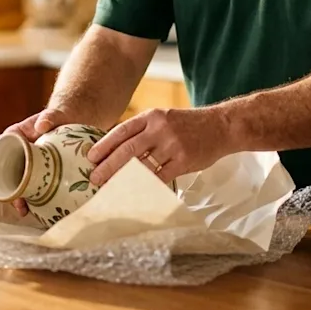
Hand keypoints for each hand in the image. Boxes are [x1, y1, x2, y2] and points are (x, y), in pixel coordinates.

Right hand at [0, 107, 78, 215]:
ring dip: (17, 197)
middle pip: (4, 171)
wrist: (72, 121)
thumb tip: (42, 125)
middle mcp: (17, 151)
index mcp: (14, 136)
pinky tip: (37, 209)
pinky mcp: (38, 172)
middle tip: (15, 201)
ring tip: (24, 210)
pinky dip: (31, 197)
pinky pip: (30, 185)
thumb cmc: (59, 116)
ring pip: (16, 182)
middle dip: (6, 189)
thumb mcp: (54, 115)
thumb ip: (49, 117)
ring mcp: (27, 163)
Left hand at [85, 107, 230, 186]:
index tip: (90, 157)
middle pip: (127, 150)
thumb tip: (114, 149)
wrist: (220, 126)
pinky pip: (160, 177)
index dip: (104, 145)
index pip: (121, 131)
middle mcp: (160, 129)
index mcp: (151, 116)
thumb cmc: (187, 125)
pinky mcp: (183, 160)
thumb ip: (142, 131)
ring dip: (123, 179)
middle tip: (94, 178)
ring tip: (110, 188)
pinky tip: (135, 193)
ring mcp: (172, 145)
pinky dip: (146, 186)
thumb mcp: (163, 118)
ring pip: (142, 166)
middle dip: (108, 165)